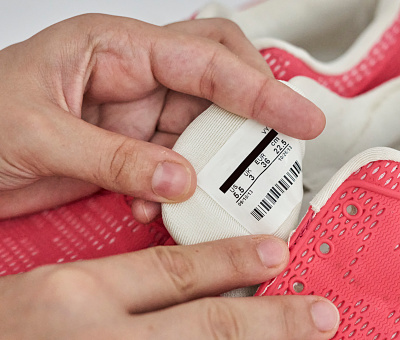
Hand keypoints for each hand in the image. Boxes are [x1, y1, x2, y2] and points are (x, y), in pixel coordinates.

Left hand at [0, 14, 324, 220]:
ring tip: (228, 191)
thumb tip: (177, 178)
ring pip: (206, 131)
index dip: (259, 88)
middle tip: (283, 145)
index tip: (298, 115)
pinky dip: (185, 189)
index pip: (206, 59)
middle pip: (221, 84)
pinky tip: (167, 205)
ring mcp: (139, 116)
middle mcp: (136, 77)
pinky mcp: (136, 150)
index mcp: (116, 48)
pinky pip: (181, 165)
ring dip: (220, 164)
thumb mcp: (36, 132)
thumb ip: (112, 157)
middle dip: (257, 113)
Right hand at [0, 236, 338, 338]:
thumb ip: (111, 288)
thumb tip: (182, 287)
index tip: (275, 252)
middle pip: (206, 328)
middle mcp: (96, 339)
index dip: (231, 261)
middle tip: (321, 314)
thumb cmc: (3, 326)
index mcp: (72, 296)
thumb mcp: (42, 294)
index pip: (172, 271)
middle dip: (272, 322)